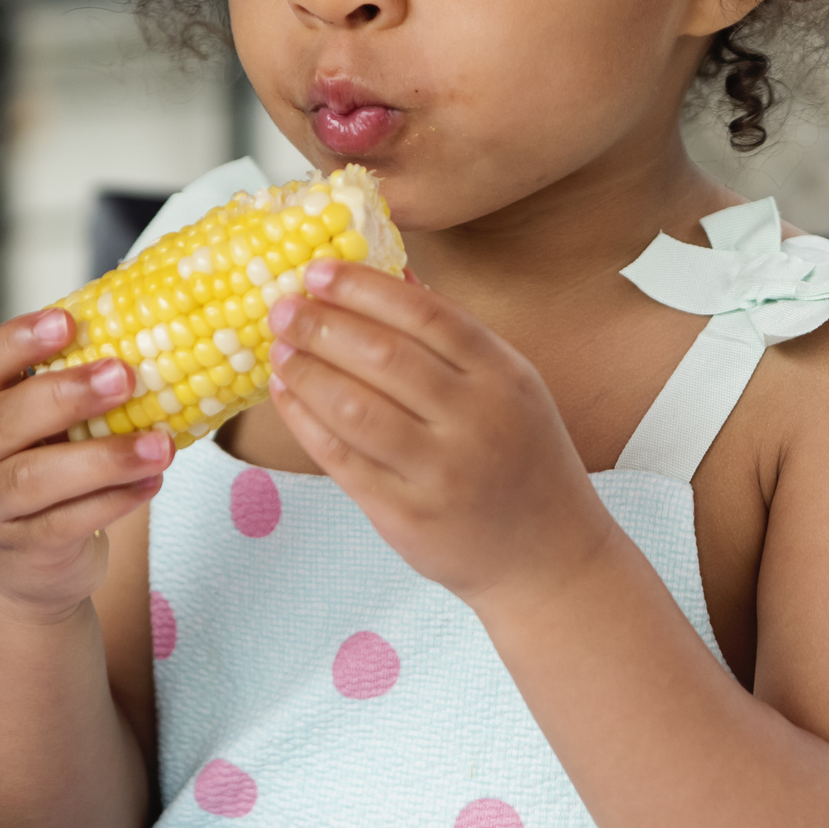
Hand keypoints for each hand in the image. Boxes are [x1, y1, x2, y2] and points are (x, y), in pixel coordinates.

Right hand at [0, 309, 174, 621]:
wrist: (26, 563)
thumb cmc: (53, 468)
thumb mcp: (53, 426)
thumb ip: (84, 387)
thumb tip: (161, 334)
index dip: (19, 340)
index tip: (68, 321)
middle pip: (6, 418)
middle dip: (67, 395)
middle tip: (124, 376)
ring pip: (35, 478)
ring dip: (104, 458)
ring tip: (160, 445)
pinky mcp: (21, 547)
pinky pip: (65, 523)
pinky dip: (114, 501)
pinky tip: (153, 482)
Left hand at [266, 260, 617, 609]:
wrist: (549, 557)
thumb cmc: (524, 459)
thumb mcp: (512, 387)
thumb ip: (454, 337)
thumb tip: (391, 275)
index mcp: (504, 376)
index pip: (425, 314)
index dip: (364, 288)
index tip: (318, 270)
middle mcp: (477, 420)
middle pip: (384, 356)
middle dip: (322, 325)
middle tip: (283, 307)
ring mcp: (442, 472)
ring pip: (355, 407)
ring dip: (306, 371)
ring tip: (280, 349)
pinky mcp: (408, 517)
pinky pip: (342, 460)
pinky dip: (305, 422)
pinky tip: (287, 396)